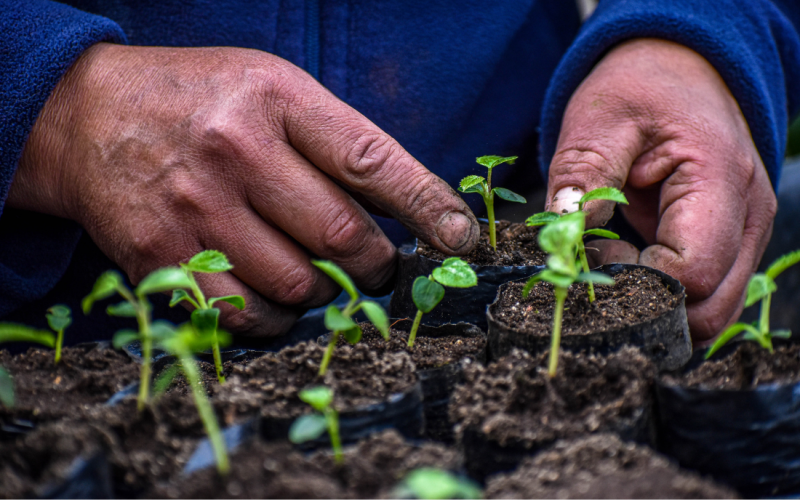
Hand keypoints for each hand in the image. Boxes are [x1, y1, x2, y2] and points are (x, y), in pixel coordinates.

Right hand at [9, 43, 477, 336]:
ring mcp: (195, 208)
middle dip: (377, 266)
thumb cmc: (200, 101)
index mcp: (275, 99)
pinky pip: (245, 317)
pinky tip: (275, 299)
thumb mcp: (272, 89)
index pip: (371, 161)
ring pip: (299, 286)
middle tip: (379, 267)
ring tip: (317, 275)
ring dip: (325, 295)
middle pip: (342, 237)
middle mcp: (236, 152)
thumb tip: (411, 209)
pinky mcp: (163, 257)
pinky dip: (276, 322)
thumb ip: (336, 141)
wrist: (89, 116)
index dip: (426, 206)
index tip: (461, 238)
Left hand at [546, 39, 776, 341]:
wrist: (677, 69)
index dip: (634, 277)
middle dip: (646, 304)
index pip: (690, 273)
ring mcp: (745, 235)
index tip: (598, 246)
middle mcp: (748, 218)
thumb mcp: (601, 118)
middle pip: (708, 308)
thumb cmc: (640, 89)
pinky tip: (632, 261)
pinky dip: (666, 296)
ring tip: (617, 256)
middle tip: (603, 260)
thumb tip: (562, 231)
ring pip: (711, 312)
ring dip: (657, 304)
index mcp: (721, 182)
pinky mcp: (730, 243)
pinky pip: (707, 296)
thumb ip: (583, 173)